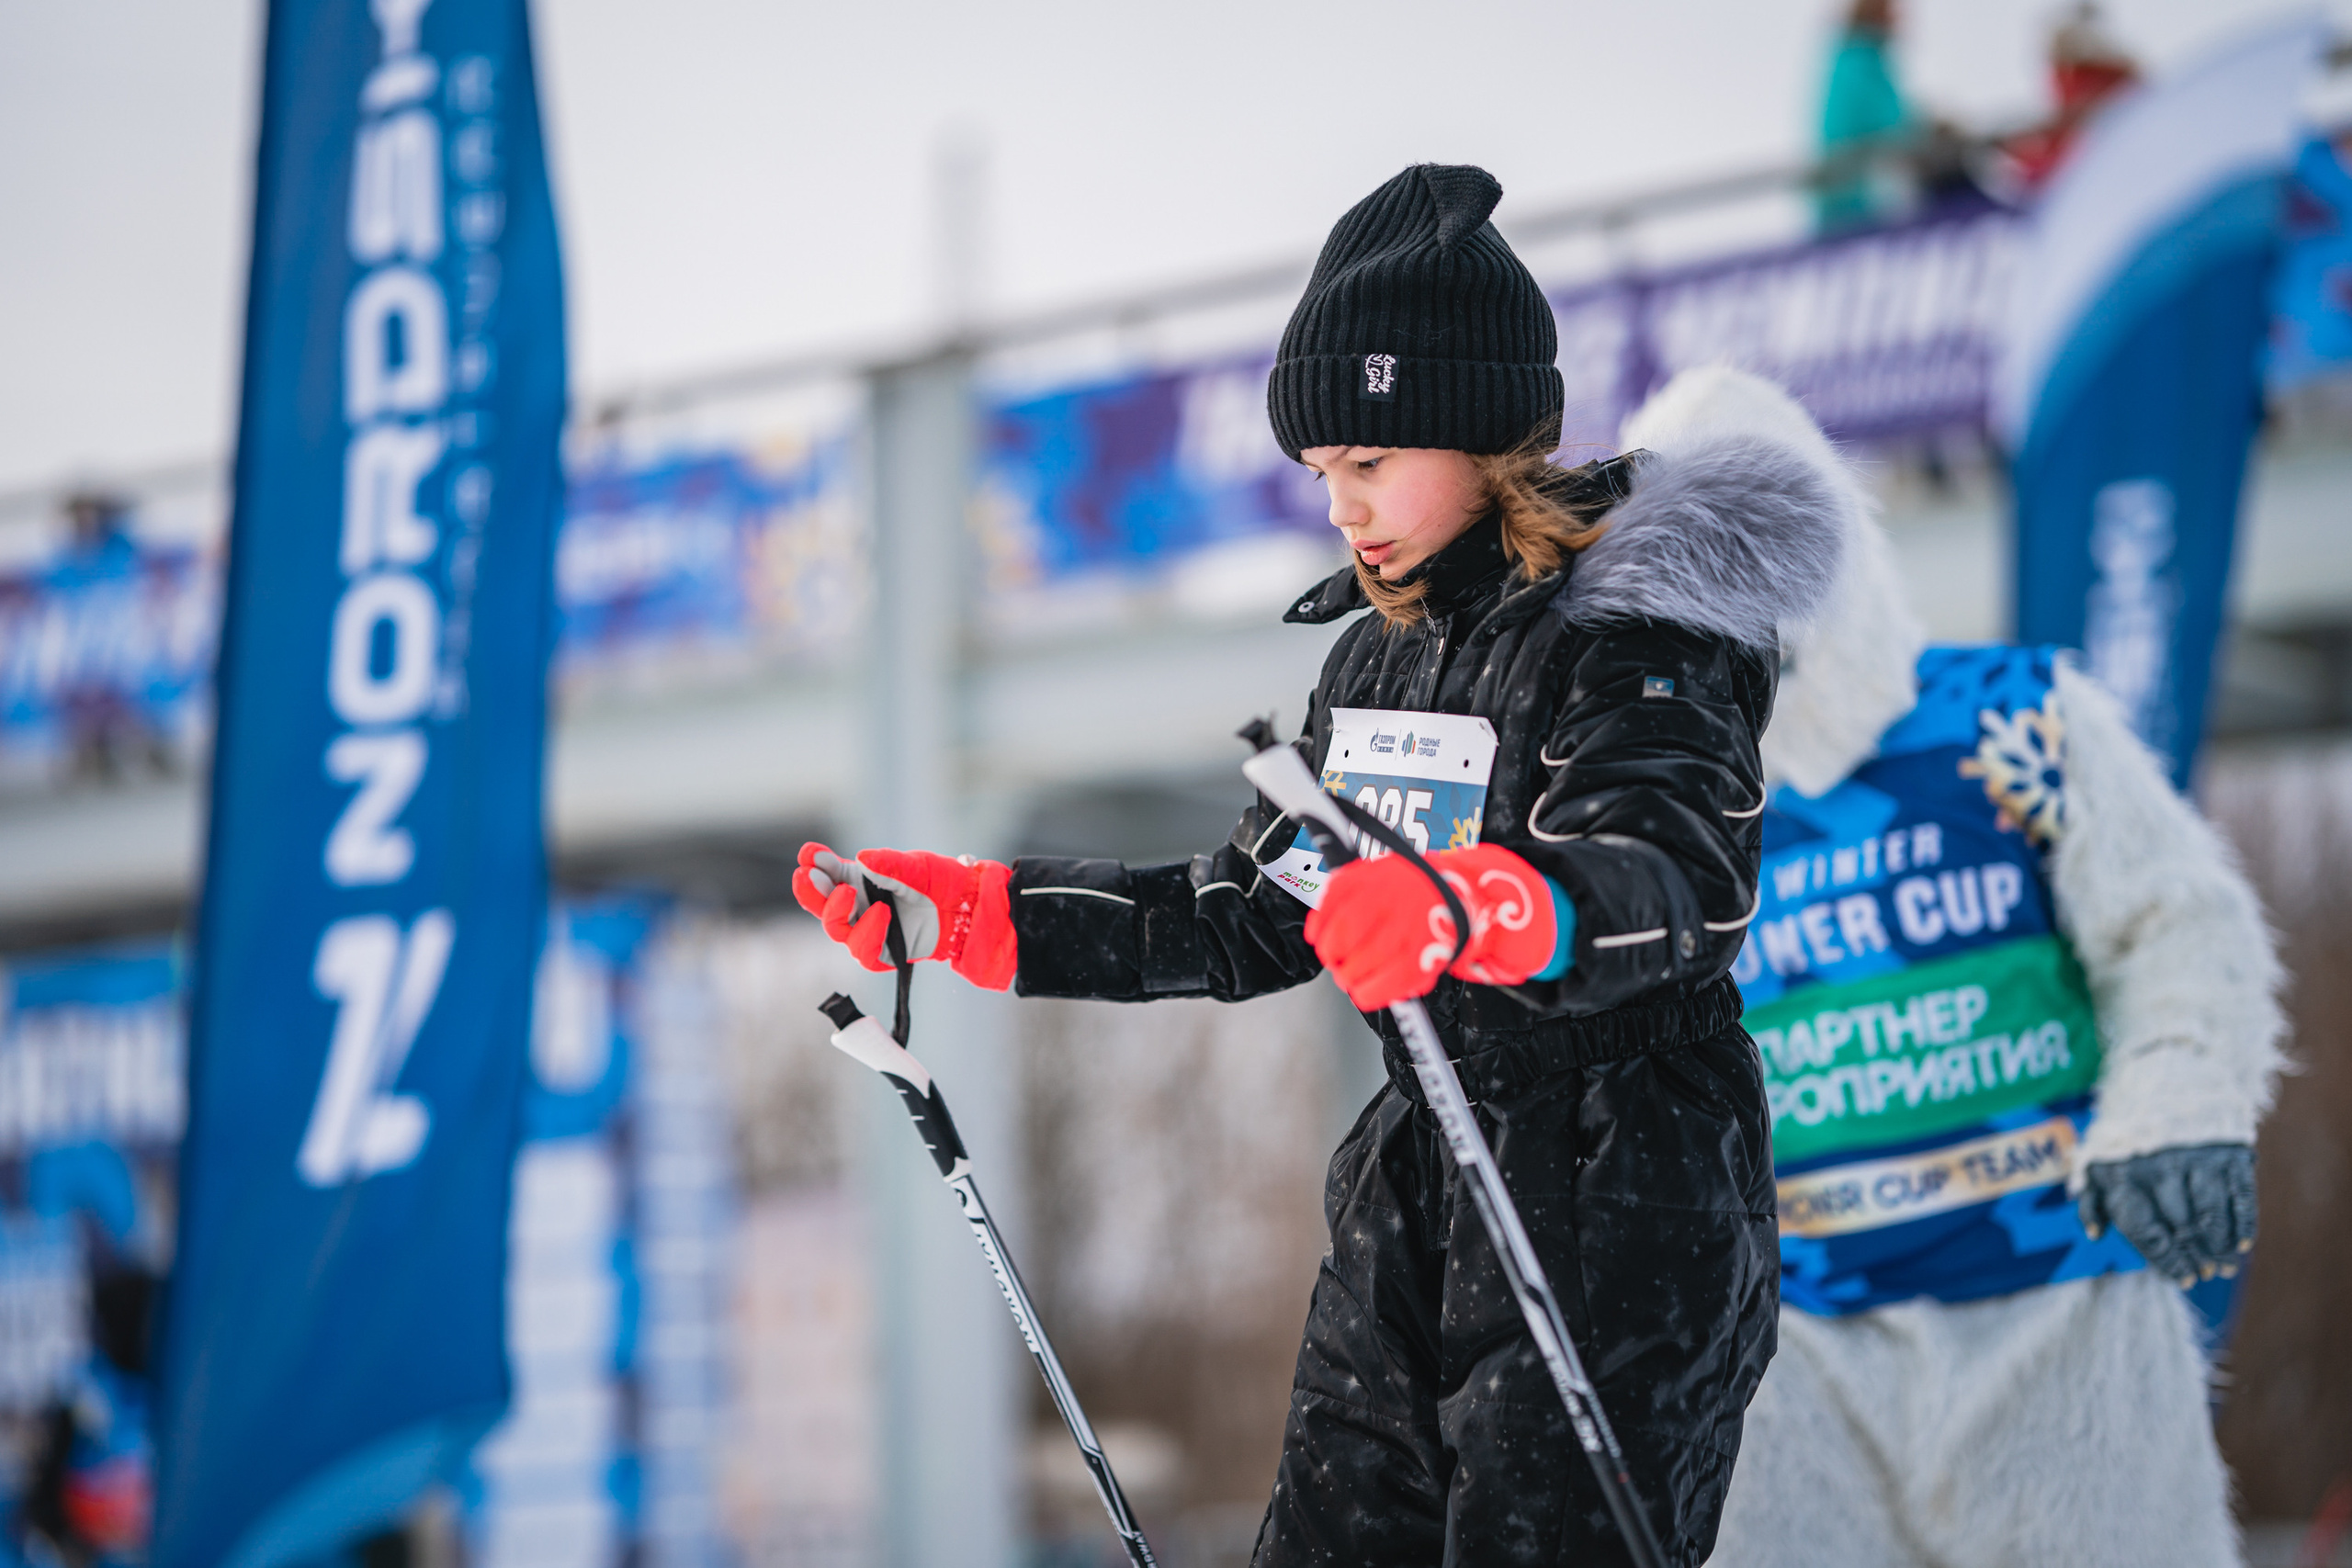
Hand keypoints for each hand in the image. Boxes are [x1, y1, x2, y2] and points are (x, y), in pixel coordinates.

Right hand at [793, 843, 1017, 990]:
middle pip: (822, 904)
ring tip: (847, 892)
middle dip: (810, 891)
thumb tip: (862, 859)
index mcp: (859, 880)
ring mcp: (867, 930)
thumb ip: (889, 864)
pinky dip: (867, 932)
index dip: (814, 863)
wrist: (967, 909)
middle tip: (808, 876)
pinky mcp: (881, 954)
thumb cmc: (940, 882)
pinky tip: (880, 914)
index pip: (828, 873)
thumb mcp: (916, 866)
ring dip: (835, 911)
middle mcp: (858, 905)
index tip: (808, 854)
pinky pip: (863, 951)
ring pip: (836, 929)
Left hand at [1304, 843, 1558, 1011]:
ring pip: (1358, 965)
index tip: (1321, 942)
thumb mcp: (1384, 872)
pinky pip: (1385, 986)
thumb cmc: (1421, 889)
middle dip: (1333, 958)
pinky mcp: (1422, 959)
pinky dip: (1369, 995)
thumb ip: (1350, 892)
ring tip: (1351, 979)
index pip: (1333, 905)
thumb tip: (1319, 927)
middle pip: (1341, 938)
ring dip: (1348, 979)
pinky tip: (1366, 992)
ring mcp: (1407, 932)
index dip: (1321, 931)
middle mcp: (1391, 902)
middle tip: (1337, 964)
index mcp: (1377, 876)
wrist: (1473, 896)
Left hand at [2078, 1143, 2256, 1286]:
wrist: (2163, 1082)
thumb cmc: (2127, 1138)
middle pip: (2183, 1228)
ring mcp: (2197, 1161)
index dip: (2168, 1262)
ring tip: (2225, 1266)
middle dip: (2196, 1257)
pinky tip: (2242, 1244)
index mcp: (2127, 1179)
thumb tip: (2095, 1236)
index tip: (2184, 1279)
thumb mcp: (2098, 1163)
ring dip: (2220, 1246)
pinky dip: (2243, 1223)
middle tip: (2206, 1274)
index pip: (2148, 1233)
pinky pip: (2240, 1195)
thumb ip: (2092, 1202)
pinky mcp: (2228, 1152)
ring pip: (2212, 1215)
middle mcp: (2161, 1171)